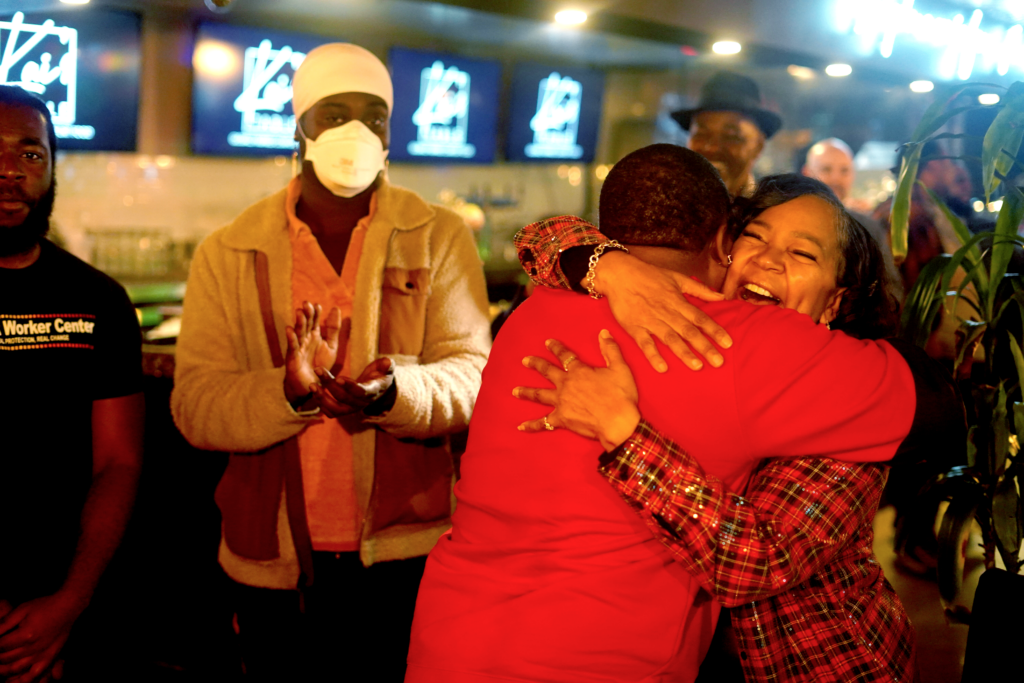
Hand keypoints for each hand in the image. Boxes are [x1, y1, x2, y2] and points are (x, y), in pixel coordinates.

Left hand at [0, 593, 81, 682]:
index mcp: (25, 634)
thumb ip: (5, 622)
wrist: (68, 607)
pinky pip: (34, 673)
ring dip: (4, 668)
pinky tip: (16, 676)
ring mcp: (41, 654)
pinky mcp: (49, 657)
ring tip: (0, 664)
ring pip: (16, 668)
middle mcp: (32, 647)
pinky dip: (23, 678)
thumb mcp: (22, 609)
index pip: (1, 645)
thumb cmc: (44, 606)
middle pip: (6, 658)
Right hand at [284, 303, 342, 403]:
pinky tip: (289, 330)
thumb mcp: (331, 346)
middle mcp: (305, 339)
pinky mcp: (293, 358)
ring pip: (298, 333)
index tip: (318, 305)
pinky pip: (292, 347)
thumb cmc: (320, 365)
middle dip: (306, 314)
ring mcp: (298, 347)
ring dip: (299, 323)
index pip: (314, 320)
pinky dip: (291, 338)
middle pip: (306, 324)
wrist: (311, 385)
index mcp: (314, 335)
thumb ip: (333, 329)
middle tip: (306, 303)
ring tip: (299, 312)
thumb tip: (335, 308)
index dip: (315, 313)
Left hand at [312, 358, 395, 417]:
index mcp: (373, 391)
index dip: (350, 386)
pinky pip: (331, 413)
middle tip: (318, 370)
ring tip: (312, 385)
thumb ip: (386, 365)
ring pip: (335, 409)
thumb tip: (388, 362)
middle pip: (344, 397)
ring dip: (322, 398)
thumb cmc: (380, 374)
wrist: (378, 388)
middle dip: (329, 384)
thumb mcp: (386, 368)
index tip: (338, 378)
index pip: (361, 392)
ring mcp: (353, 408)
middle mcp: (362, 403)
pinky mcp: (345, 410)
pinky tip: (315, 392)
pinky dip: (321, 405)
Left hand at [513, 332, 640, 450]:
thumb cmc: (621, 396)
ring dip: (526, 392)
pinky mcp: (561, 419)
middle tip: (525, 361)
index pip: (565, 355)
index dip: (556, 348)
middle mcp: (566, 384)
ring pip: (539, 395)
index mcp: (579, 371)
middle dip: (535, 364)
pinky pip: (543, 423)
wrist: (618, 423)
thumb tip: (604, 333)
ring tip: (515, 391)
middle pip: (547, 371)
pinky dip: (531, 425)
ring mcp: (561, 402)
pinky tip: (520, 427)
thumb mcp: (620, 369)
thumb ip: (611, 350)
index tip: (547, 342)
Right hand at [594, 251, 730, 371]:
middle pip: (689, 331)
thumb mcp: (677, 278)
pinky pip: (645, 343)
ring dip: (684, 353)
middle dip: (704, 347)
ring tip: (697, 366)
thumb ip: (700, 290)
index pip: (700, 318)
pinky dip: (653, 355)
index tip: (728, 344)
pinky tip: (662, 367)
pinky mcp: (634, 328)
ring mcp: (650, 321)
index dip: (715, 331)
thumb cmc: (649, 275)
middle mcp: (667, 312)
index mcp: (678, 301)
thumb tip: (721, 296)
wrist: (619, 274)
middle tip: (718, 362)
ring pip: (670, 339)